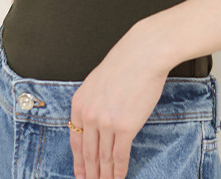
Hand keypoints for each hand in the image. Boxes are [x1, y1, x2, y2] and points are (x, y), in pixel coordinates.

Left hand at [69, 22, 170, 178]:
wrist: (144, 54)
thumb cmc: (125, 62)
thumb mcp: (97, 81)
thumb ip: (93, 103)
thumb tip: (95, 123)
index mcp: (79, 102)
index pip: (76, 140)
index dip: (78, 162)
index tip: (80, 174)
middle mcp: (89, 115)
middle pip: (88, 153)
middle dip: (90, 174)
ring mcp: (106, 122)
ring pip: (103, 158)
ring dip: (105, 176)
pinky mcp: (125, 127)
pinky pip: (119, 156)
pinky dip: (119, 171)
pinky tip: (119, 178)